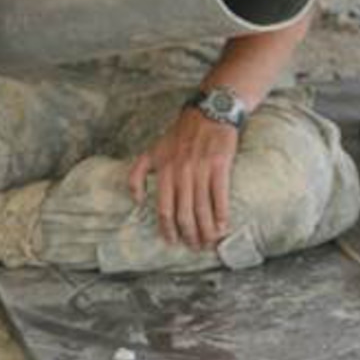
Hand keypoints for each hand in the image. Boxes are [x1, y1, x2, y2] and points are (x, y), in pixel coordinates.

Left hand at [127, 110, 237, 250]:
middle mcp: (180, 172)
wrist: (209, 113)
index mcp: (163, 171)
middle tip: (195, 247)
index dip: (167, 229)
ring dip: (206, 229)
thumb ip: (137, 174)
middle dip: (189, 234)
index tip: (172, 242)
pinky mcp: (219, 165)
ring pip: (201, 207)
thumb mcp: (152, 150)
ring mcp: (200, 169)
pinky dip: (221, 213)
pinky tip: (224, 225)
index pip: (163, 209)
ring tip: (210, 241)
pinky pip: (219, 195)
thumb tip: (135, 201)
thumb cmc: (180, 133)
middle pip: (184, 213)